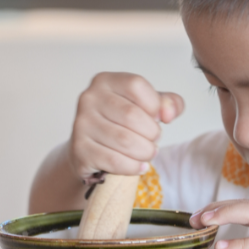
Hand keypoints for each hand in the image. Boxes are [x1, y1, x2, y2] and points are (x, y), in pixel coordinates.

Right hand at [69, 73, 183, 178]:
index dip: (154, 104)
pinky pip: (114, 160)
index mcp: (104, 81)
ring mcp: (81, 124)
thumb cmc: (121, 124)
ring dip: (145, 152)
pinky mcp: (80, 149)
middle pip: (132, 115)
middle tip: (153, 140)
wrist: (90, 150)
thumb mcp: (146, 106)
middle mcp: (89, 99)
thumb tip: (168, 113)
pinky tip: (138, 166)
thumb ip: (168, 103)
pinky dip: (132, 166)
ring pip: (125, 140)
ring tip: (147, 153)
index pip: (136, 85)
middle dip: (152, 133)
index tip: (156, 117)